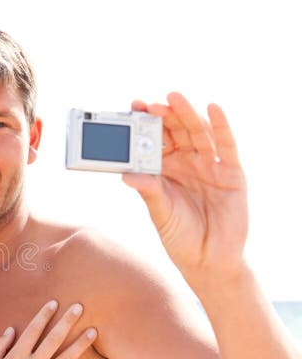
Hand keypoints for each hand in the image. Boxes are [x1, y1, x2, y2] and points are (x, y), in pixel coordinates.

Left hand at [123, 93, 248, 279]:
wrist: (208, 260)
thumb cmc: (180, 237)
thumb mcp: (160, 213)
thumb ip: (149, 192)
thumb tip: (127, 175)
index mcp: (164, 169)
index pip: (154, 139)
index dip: (144, 123)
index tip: (132, 108)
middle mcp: (186, 162)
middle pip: (176, 131)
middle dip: (163, 115)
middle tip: (150, 104)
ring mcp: (209, 165)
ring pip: (198, 133)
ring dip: (187, 114)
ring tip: (174, 98)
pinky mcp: (231, 172)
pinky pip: (227, 145)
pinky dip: (222, 126)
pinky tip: (213, 109)